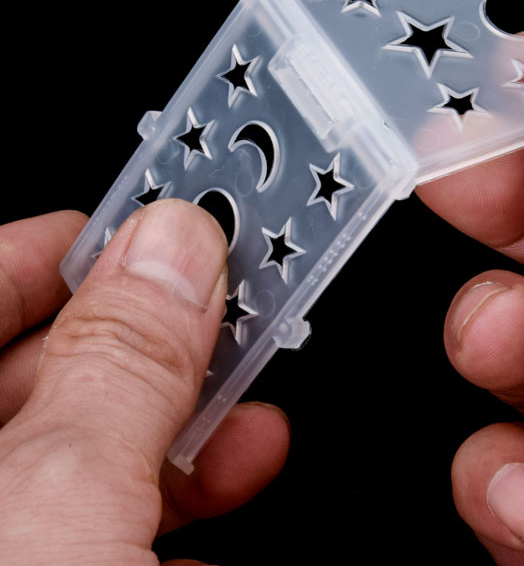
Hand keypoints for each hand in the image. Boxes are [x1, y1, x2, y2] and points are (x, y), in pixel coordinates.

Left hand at [0, 200, 289, 564]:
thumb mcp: (64, 498)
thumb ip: (123, 362)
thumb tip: (175, 245)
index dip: (58, 253)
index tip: (141, 237)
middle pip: (43, 379)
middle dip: (149, 350)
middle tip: (222, 320)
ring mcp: (8, 542)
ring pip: (87, 464)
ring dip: (185, 439)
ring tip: (251, 430)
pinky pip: (105, 537)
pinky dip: (175, 522)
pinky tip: (218, 521)